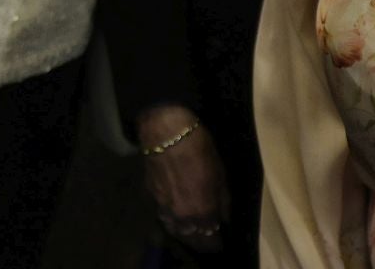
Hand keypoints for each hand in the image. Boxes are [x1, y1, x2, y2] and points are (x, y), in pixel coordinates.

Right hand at [138, 105, 228, 253]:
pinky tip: (175, 213)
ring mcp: (163, 207)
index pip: (210, 240)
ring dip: (184, 232)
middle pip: (191, 239)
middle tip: (207, 237)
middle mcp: (182, 215)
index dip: (216, 242)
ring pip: (174, 229)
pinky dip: (171, 219)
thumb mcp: (220, 174)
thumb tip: (223, 217)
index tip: (220, 238)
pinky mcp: (151, 196)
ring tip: (191, 229)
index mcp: (202, 211)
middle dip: (200, 241)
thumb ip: (223, 200)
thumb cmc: (199, 149)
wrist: (166, 132)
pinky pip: (163, 215)